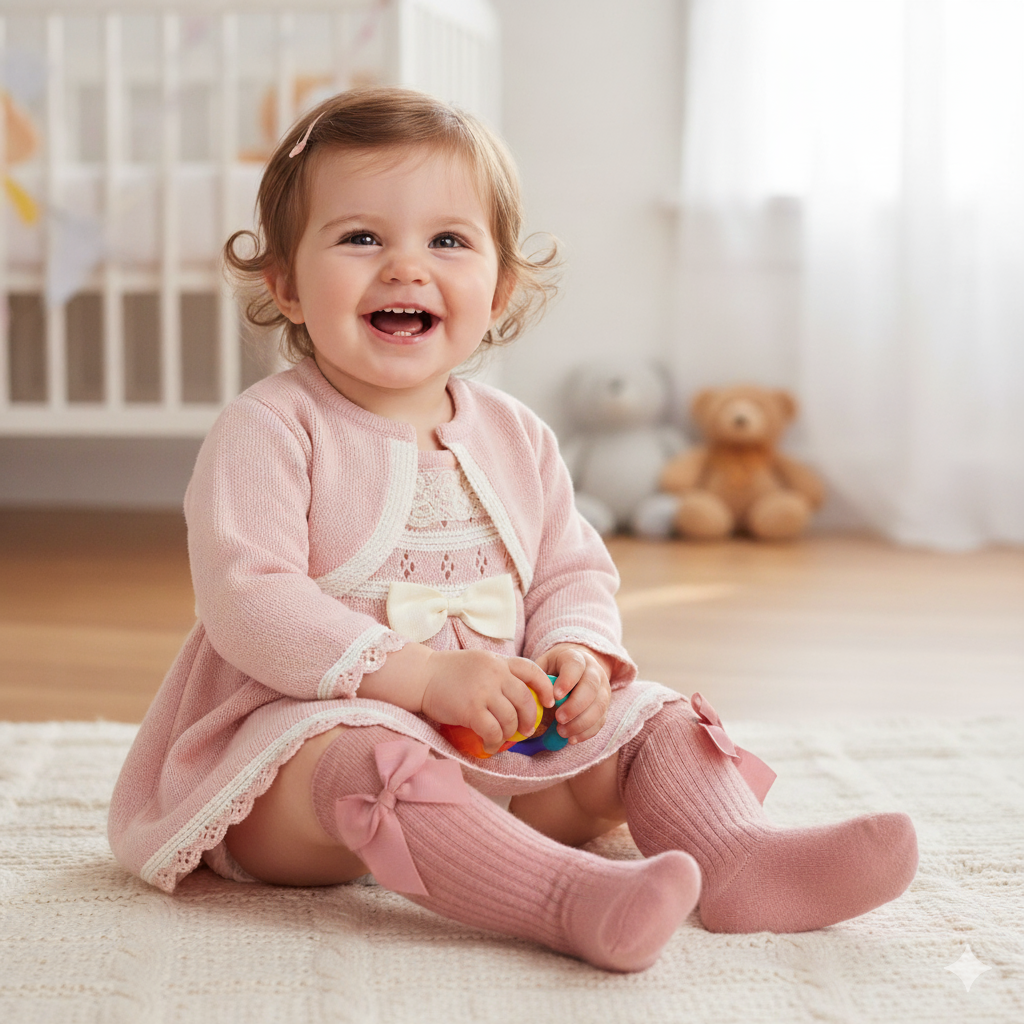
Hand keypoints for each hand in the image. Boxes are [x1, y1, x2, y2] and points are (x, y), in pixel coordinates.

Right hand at [420, 649, 553, 755]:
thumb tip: (519, 695)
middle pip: (525, 700)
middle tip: (527, 730)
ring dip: (510, 733)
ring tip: (503, 738)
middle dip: (530, 719)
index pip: (532, 671)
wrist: (422, 676)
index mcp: (498, 661)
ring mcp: (483, 692)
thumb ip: (498, 672)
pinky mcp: (471, 709)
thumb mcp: (479, 661)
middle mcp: (495, 674)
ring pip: (510, 719)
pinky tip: (490, 746)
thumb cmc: (448, 671)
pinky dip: (494, 743)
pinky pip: (492, 731)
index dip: (545, 688)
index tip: (549, 702)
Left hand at [533, 644, 611, 744]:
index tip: (555, 696)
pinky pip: (601, 720)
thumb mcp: (545, 664)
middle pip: (591, 687)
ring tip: (562, 732)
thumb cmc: (556, 668)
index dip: (567, 681)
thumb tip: (531, 694)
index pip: (575, 666)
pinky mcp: (605, 706)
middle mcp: (594, 671)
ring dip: (581, 722)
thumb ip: (539, 676)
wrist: (579, 667)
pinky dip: (587, 732)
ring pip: (599, 706)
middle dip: (575, 705)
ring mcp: (603, 689)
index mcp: (576, 658)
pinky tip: (572, 738)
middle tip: (558, 718)